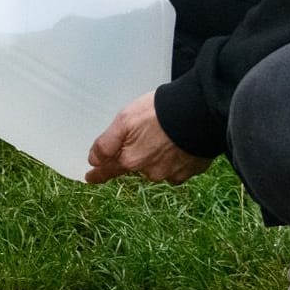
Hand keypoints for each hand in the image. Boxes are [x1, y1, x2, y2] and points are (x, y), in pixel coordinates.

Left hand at [86, 91, 210, 184]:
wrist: (198, 111)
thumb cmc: (160, 112)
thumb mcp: (124, 120)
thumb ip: (106, 143)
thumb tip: (93, 160)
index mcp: (131, 160)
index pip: (110, 170)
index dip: (99, 173)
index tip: (90, 178)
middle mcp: (151, 172)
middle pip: (136, 166)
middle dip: (136, 154)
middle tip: (143, 134)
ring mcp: (173, 173)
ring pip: (158, 167)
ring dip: (157, 155)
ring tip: (165, 134)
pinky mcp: (192, 170)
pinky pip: (179, 167)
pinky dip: (176, 158)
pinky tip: (179, 143)